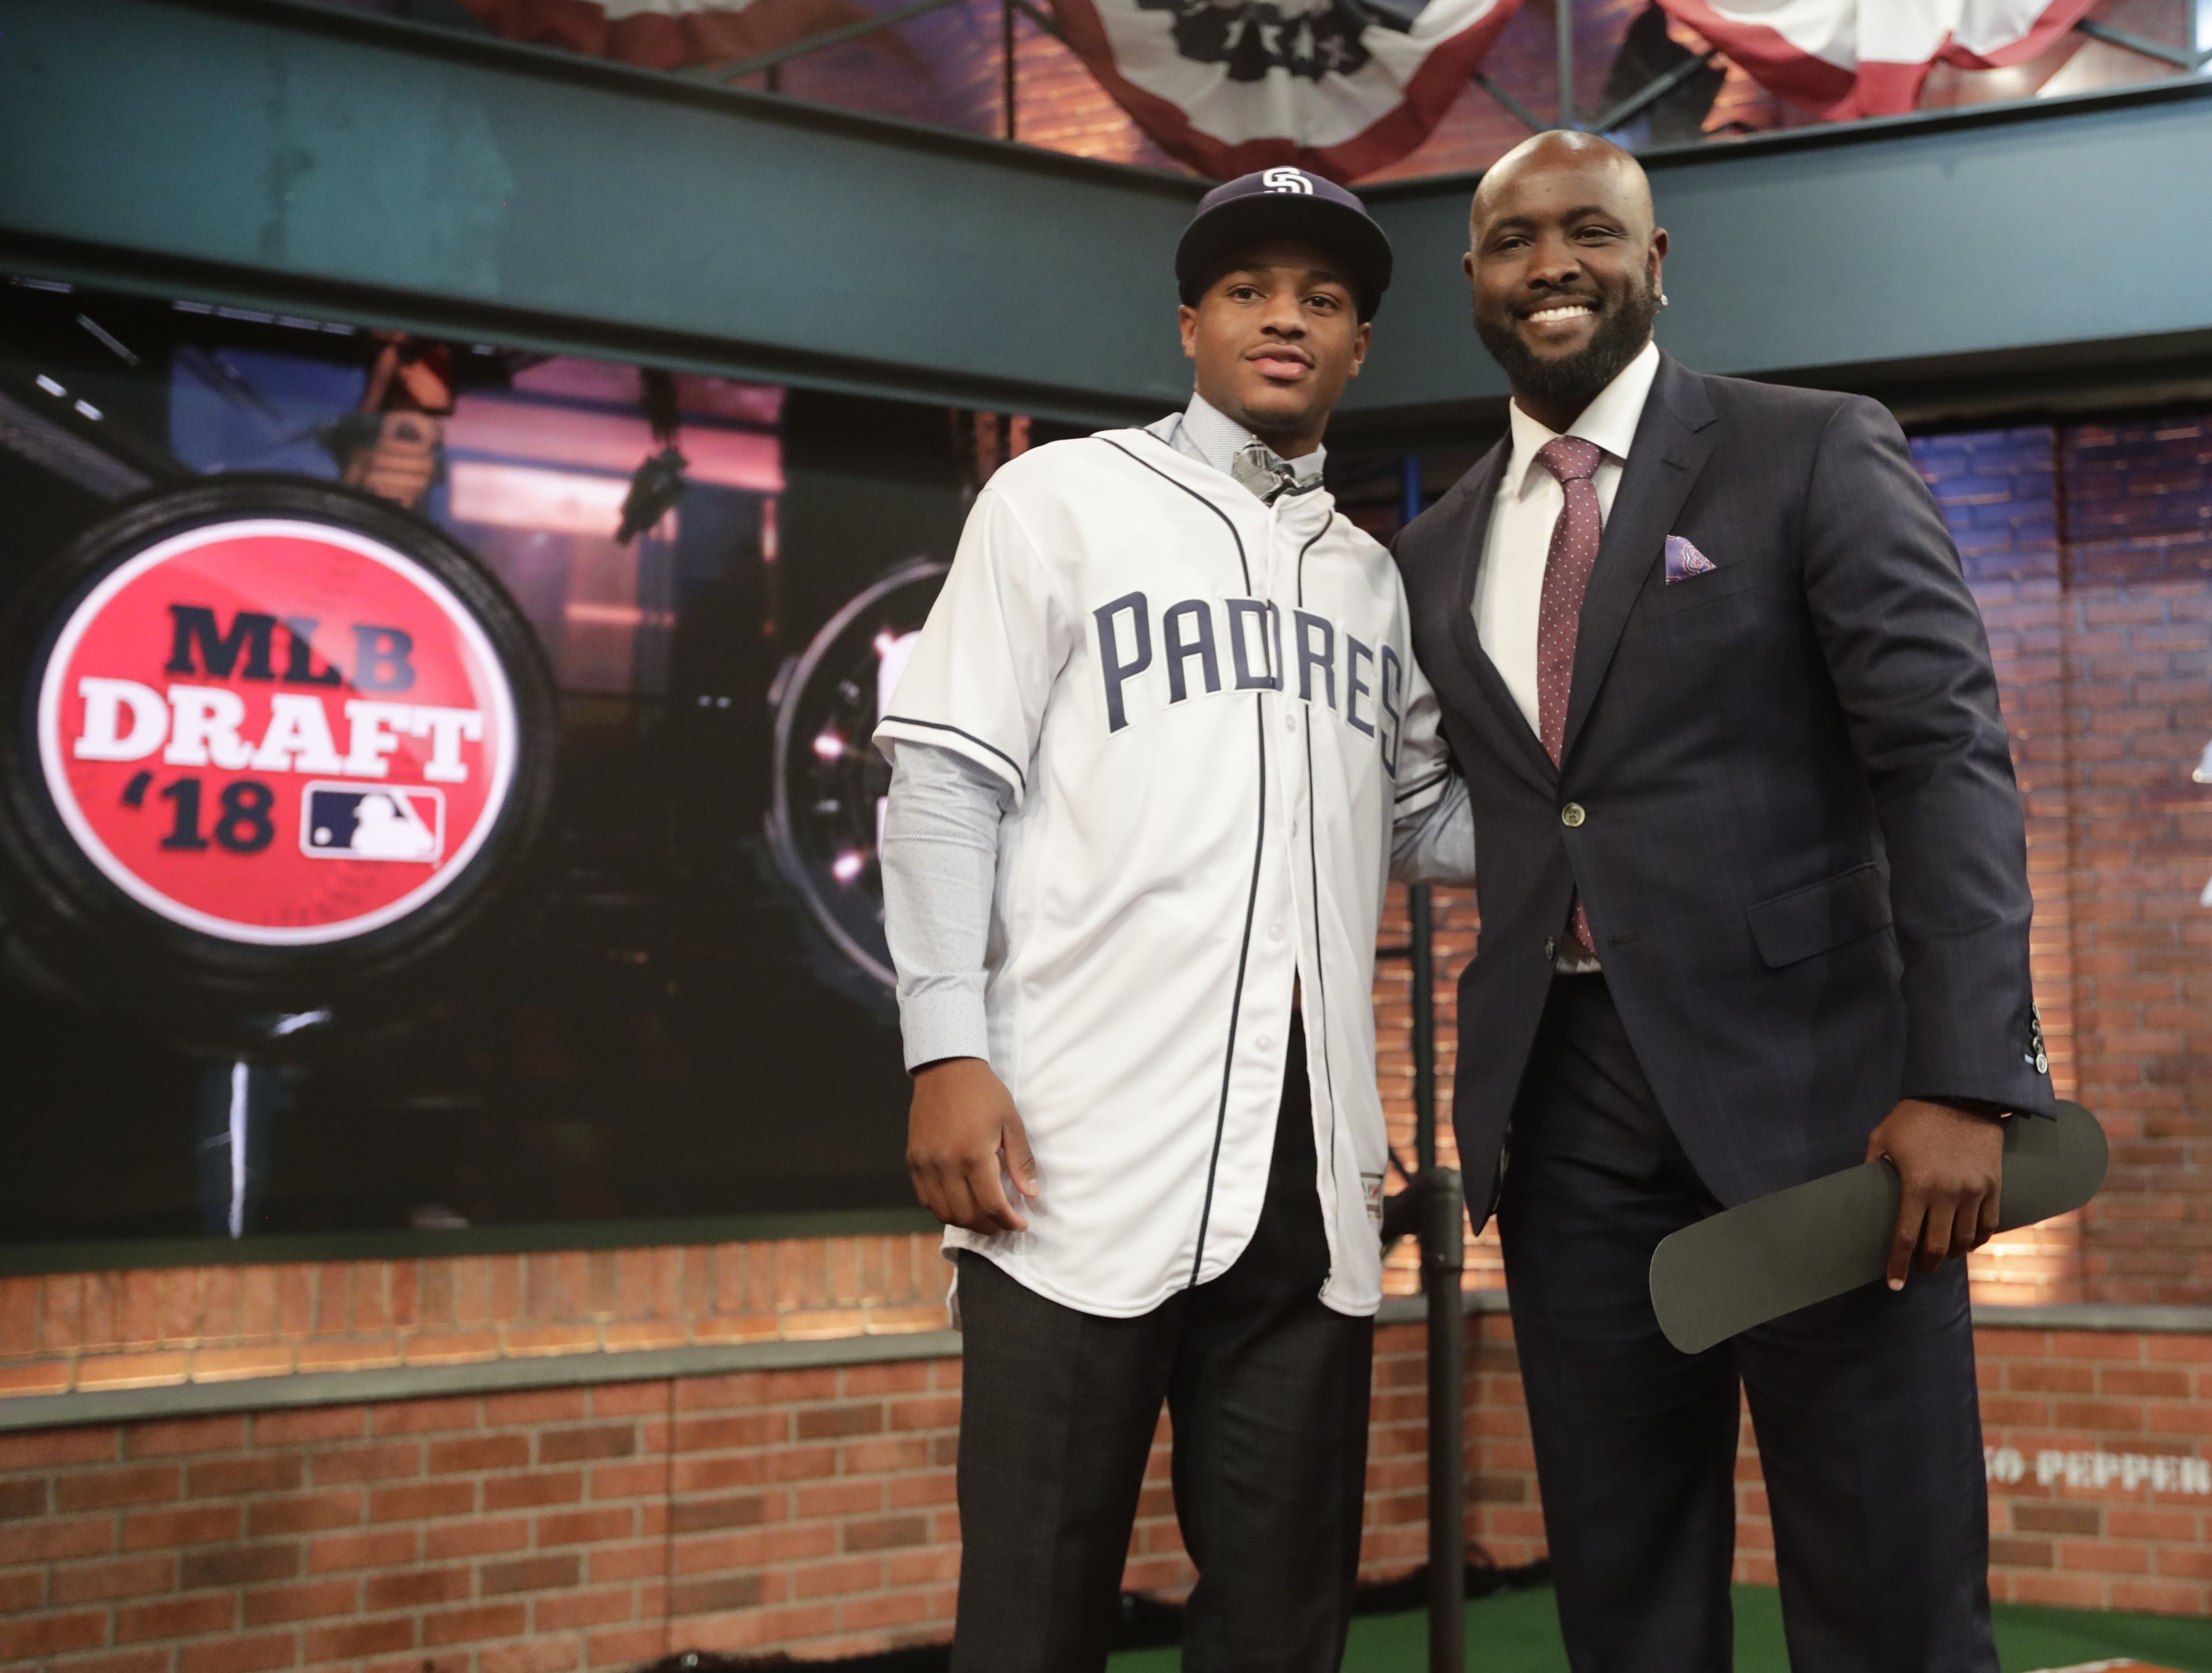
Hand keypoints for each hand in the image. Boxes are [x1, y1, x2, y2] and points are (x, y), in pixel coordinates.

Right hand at [907, 1057, 1038, 1234]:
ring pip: (943, 1211)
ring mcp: (926, 1164)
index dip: (1009, 1222)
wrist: (946, 1069)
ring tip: (983, 1217)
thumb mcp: (1011, 1122)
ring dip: (965, 1221)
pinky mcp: (913, 1160)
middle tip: (1003, 1223)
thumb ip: (1020, 1160)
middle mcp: (946, 1164)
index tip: (1020, 1225)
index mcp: (974, 1155)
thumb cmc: (984, 1093)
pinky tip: (959, 1202)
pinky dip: (943, 1208)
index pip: (992, 1205)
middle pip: (966, 1215)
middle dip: (989, 1227)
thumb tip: (1031, 1194)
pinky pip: (925, 1198)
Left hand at [1864, 1098, 2004, 1289]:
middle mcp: (1948, 1194)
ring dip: (1951, 1253)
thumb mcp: (1881, 1138)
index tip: (1894, 1283)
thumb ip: (1870, 1167)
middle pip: (1938, 1247)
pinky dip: (1977, 1239)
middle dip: (1926, 1264)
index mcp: (1916, 1185)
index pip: (1905, 1238)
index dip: (1898, 1265)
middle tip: (1919, 1268)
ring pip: (1965, 1240)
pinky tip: (1967, 1242)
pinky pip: (1989, 1225)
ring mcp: (1975, 1191)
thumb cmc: (1914, 1117)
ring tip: (1941, 1253)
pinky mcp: (1994, 1186)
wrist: (1961, 1094)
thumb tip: (1860, 1194)